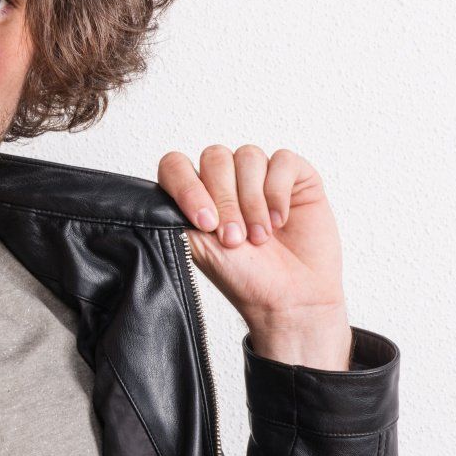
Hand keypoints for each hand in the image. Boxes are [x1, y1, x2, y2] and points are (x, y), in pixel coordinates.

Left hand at [157, 143, 350, 367]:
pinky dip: (278, 192)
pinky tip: (280, 220)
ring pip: (248, 156)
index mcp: (197, 195)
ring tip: (260, 237)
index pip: (176, 165)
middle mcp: (227, 181)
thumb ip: (179, 214)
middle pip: (214, 157)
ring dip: (252, 200)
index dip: (186, 187)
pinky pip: (282, 161)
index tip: (204, 223)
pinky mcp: (295, 177)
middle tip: (235, 239)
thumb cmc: (247, 279)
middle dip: (224, 200)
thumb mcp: (200, 247)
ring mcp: (261, 176)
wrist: (292, 300)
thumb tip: (160, 193)